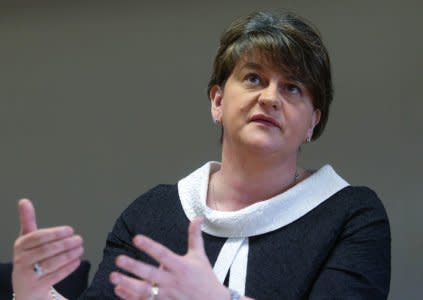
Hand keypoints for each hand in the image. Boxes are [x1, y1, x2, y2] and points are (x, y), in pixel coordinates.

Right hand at [12, 199, 83, 299]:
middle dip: (65, 244)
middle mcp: (21, 261)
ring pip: (51, 264)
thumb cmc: (29, 257)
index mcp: (20, 245)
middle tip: (79, 239)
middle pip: (46, 250)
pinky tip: (77, 260)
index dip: (55, 233)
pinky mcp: (37, 287)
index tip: (70, 230)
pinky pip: (55, 276)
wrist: (25, 286)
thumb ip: (28, 220)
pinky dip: (68, 268)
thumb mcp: (27, 239)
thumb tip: (24, 201)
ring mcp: (28, 275)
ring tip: (80, 248)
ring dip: (69, 255)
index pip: (37, 237)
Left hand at [110, 218, 229, 299]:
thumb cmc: (205, 278)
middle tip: (119, 259)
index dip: (149, 246)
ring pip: (144, 291)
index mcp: (181, 266)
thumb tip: (197, 218)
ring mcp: (167, 295)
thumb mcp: (200, 256)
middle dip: (134, 267)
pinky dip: (130, 297)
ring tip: (113, 276)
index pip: (163, 254)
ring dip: (128, 284)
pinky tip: (119, 289)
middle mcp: (173, 281)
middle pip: (150, 273)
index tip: (136, 238)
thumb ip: (195, 236)